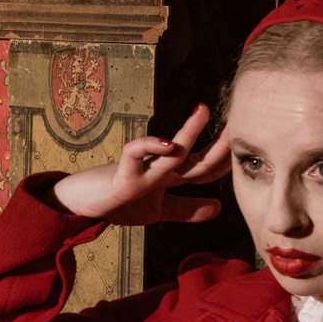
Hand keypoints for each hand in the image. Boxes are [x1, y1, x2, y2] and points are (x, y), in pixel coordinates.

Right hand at [51, 104, 230, 223]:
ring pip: (169, 152)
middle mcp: (158, 171)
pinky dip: (149, 147)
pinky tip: (169, 146)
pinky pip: (134, 154)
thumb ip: (186, 209)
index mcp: (167, 178)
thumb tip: (218, 208)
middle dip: (218, 145)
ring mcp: (141, 172)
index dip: (224, 161)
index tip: (244, 149)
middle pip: (194, 157)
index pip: (202, 168)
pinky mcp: (121, 177)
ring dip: (188, 132)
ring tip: (204, 111)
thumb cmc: (116, 203)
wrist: (77, 206)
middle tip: (238, 124)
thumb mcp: (156, 210)